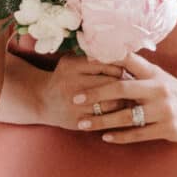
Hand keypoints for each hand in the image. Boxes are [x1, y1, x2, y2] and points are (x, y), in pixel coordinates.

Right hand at [10, 54, 128, 130]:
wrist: (42, 101)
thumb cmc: (64, 77)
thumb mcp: (72, 61)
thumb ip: (92, 57)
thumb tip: (123, 55)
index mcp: (72, 66)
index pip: (106, 64)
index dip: (120, 68)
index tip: (126, 71)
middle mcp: (72, 85)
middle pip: (110, 83)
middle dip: (125, 85)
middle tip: (134, 85)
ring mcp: (75, 105)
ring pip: (111, 103)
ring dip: (124, 101)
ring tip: (130, 98)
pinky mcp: (78, 121)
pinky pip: (105, 119)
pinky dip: (115, 115)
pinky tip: (120, 112)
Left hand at [70, 52, 176, 145]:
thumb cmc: (174, 91)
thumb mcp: (157, 75)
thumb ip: (135, 68)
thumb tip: (105, 56)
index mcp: (153, 74)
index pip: (127, 61)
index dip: (106, 59)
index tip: (84, 61)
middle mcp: (157, 89)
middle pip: (122, 88)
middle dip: (96, 93)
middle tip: (75, 98)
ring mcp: (163, 110)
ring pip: (126, 116)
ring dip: (102, 121)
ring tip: (82, 124)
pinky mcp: (167, 129)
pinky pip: (138, 134)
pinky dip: (120, 136)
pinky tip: (105, 137)